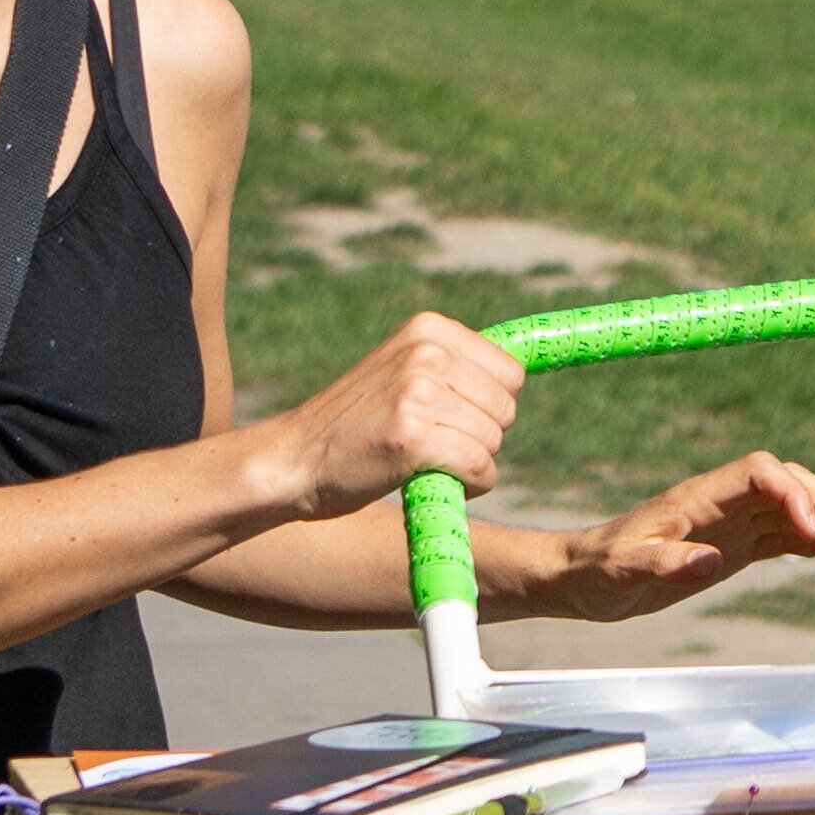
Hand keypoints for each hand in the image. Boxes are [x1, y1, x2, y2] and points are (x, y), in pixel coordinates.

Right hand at [275, 315, 521, 517]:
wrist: (290, 461)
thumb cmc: (354, 425)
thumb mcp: (401, 372)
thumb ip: (454, 366)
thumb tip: (524, 371)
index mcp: (427, 329)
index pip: (510, 372)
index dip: (488, 405)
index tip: (449, 416)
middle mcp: (425, 353)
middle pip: (507, 407)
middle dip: (481, 434)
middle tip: (429, 441)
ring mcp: (417, 393)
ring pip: (494, 440)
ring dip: (469, 461)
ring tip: (419, 457)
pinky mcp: (412, 437)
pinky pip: (480, 468)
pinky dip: (468, 485)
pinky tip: (429, 478)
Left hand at [525, 452, 814, 622]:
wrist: (581, 579)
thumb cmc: (598, 572)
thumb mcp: (623, 572)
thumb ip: (665, 565)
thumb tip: (712, 561)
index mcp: (699, 497)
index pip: (760, 473)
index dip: (791, 493)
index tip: (811, 533)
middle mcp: (721, 502)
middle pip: (788, 483)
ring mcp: (730, 522)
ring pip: (793, 508)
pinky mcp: (733, 545)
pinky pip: (783, 535)